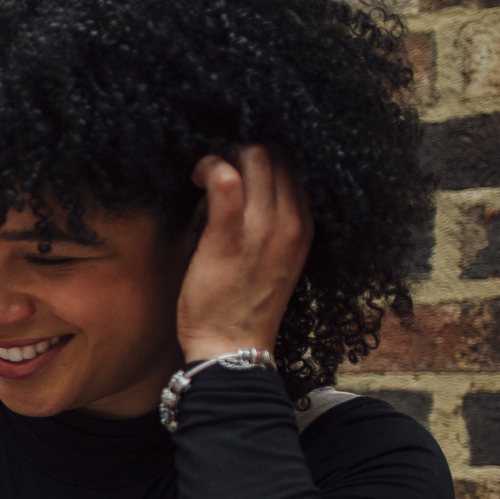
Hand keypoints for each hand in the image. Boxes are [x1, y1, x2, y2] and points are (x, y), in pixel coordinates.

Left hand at [176, 145, 312, 362]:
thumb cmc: (242, 306)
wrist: (232, 348)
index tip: (235, 169)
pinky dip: (208, 166)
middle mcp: (291, 222)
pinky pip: (225, 180)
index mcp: (303, 226)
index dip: (261, 157)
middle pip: (276, 154)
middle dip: (241, 151)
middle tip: (214, 170)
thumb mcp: (271, 259)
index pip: (293, 165)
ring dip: (223, 155)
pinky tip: (195, 177)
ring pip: (254, 156)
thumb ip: (264, 222)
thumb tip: (237, 186)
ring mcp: (263, 228)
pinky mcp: (230, 236)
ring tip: (202, 175)